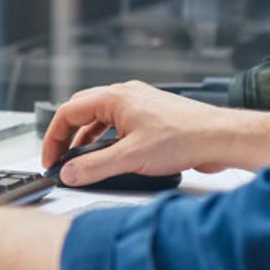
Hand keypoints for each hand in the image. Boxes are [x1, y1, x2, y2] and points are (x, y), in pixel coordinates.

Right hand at [41, 81, 269, 184]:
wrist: (219, 138)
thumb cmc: (183, 138)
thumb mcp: (130, 158)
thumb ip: (95, 167)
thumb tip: (69, 173)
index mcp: (115, 97)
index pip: (69, 111)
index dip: (54, 136)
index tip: (50, 158)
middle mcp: (126, 95)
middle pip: (82, 111)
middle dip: (67, 136)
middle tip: (60, 160)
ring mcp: (140, 104)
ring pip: (101, 118)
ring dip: (87, 139)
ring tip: (82, 163)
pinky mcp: (152, 117)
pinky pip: (119, 125)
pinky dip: (107, 140)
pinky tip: (111, 158)